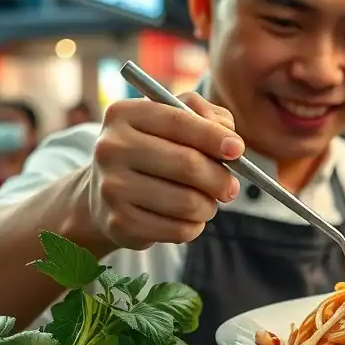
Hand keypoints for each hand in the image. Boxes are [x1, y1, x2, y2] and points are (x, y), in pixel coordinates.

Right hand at [88, 93, 243, 249]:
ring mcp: (112, 188)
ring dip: (209, 206)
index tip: (237, 150)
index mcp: (124, 114)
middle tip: (230, 187)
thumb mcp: (174, 119)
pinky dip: (194, 226)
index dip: (214, 136)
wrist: (106, 191)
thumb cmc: (154, 148)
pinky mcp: (119, 224)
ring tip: (205, 202)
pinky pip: (179, 230)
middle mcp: (111, 148)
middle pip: (188, 164)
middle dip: (220, 178)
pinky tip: (186, 218)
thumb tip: (231, 142)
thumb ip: (205, 115)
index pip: (179, 121)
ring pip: (188, 202)